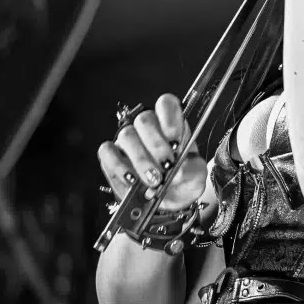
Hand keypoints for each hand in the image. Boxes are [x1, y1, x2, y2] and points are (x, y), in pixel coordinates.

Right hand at [97, 94, 208, 211]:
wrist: (171, 199)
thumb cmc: (184, 179)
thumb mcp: (196, 174)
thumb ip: (190, 169)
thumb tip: (176, 171)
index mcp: (172, 123)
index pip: (166, 104)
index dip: (170, 119)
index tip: (175, 140)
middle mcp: (148, 127)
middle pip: (145, 119)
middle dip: (156, 144)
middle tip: (166, 166)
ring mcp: (128, 140)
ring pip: (127, 135)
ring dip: (141, 160)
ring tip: (154, 180)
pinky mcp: (111, 155)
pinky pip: (107, 152)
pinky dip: (120, 167)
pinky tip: (133, 180)